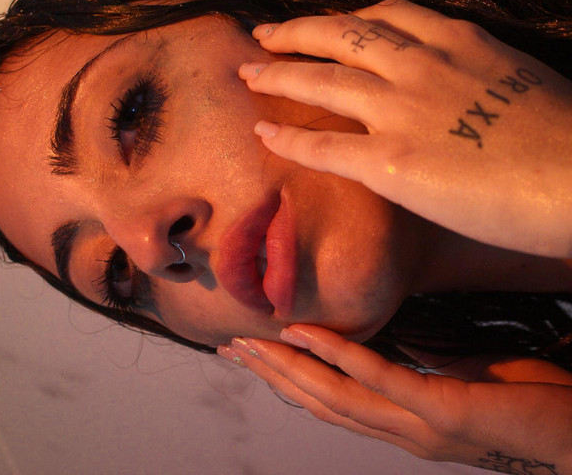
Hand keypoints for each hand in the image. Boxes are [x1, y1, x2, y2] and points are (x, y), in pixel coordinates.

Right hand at [218, 325, 571, 472]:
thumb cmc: (530, 408)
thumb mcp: (463, 382)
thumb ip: (422, 370)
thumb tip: (391, 346)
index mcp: (403, 424)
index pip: (332, 403)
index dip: (289, 382)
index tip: (255, 357)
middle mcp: (399, 432)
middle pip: (319, 404)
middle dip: (272, 376)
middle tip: (232, 349)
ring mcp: (417, 425)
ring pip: (334, 396)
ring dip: (288, 367)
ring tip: (252, 341)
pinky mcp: (441, 410)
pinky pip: (378, 378)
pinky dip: (336, 354)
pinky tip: (305, 331)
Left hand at [239, 0, 571, 257]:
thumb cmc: (565, 136)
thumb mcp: (518, 79)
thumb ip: (476, 72)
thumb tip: (458, 84)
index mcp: (456, 42)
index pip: (386, 17)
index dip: (345, 19)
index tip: (325, 24)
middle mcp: (420, 67)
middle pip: (339, 37)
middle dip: (295, 32)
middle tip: (264, 35)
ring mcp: (401, 111)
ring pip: (321, 81)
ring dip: (277, 74)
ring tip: (248, 73)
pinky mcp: (391, 162)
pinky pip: (325, 146)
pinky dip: (289, 139)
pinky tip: (263, 135)